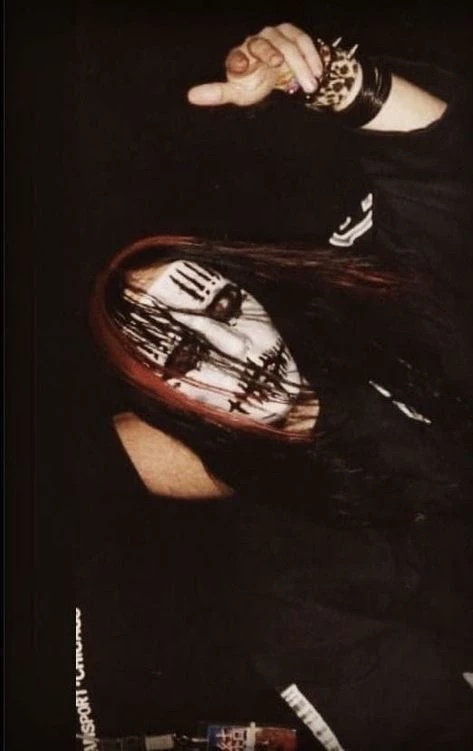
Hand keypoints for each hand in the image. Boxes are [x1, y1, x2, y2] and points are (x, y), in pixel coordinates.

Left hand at [187, 23, 323, 106]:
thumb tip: (191, 96)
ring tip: (310, 85)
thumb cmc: (254, 84)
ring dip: (300, 65)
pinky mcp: (292, 34)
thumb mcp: (238, 93)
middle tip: (279, 65)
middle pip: (262, 44)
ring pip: (286, 45)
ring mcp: (274, 35)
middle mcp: (254, 42)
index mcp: (239, 56)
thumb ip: (217, 93)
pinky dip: (311, 56)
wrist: (278, 75)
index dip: (239, 60)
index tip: (242, 67)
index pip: (237, 56)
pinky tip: (317, 72)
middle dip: (271, 53)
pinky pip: (303, 41)